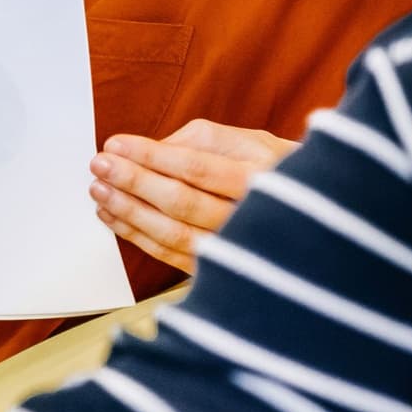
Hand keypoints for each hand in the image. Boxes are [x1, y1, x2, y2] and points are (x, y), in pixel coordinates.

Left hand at [89, 118, 296, 274]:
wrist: (312, 218)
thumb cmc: (271, 168)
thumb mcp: (247, 140)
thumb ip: (199, 141)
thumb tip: (149, 151)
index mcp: (264, 177)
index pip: (197, 167)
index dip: (152, 156)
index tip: (115, 143)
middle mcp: (253, 218)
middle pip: (182, 202)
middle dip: (134, 182)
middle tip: (99, 165)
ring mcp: (237, 251)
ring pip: (174, 234)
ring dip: (129, 212)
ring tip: (99, 191)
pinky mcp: (220, 272)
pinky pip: (171, 255)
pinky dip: (138, 237)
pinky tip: (114, 218)